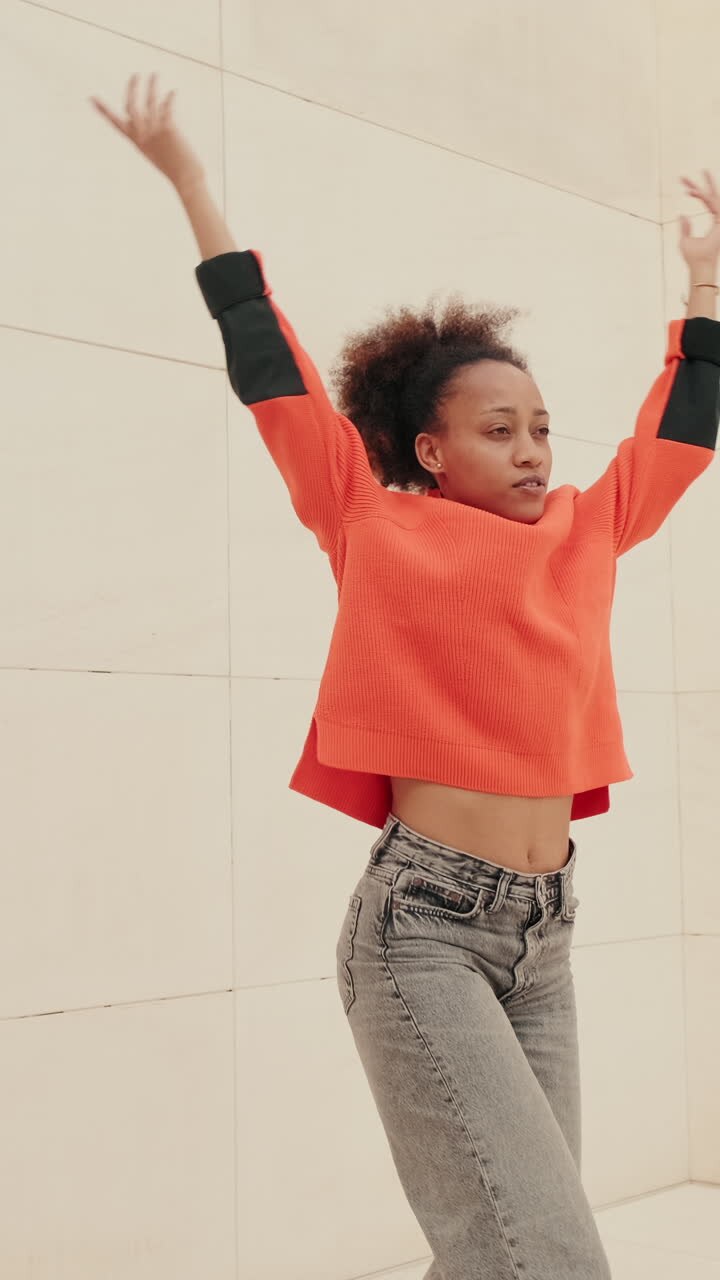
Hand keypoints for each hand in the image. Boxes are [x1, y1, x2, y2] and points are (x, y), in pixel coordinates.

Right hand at [89, 73, 204, 192]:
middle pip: (131, 106)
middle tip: (135, 75)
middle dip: (132, 89)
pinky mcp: (167, 128)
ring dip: (152, 86)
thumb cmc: (175, 168)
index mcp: (137, 142)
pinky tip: (174, 92)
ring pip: (150, 101)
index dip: (103, 110)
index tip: (91, 98)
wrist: (185, 178)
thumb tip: (158, 107)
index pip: (116, 123)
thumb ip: (154, 131)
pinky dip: (170, 98)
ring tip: (155, 74)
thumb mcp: (159, 151)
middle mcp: (142, 135)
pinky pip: (167, 107)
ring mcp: (154, 131)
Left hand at [678, 170, 719, 270]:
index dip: (697, 192)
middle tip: (700, 170)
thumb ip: (685, 227)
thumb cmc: (693, 258)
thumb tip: (682, 214)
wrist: (700, 266)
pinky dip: (703, 197)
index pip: (707, 201)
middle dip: (703, 183)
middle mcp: (719, 218)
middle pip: (711, 196)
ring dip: (705, 186)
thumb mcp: (685, 240)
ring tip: (701, 172)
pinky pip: (712, 204)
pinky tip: (693, 191)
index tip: (686, 188)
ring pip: (713, 197)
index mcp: (714, 221)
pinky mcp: (719, 221)